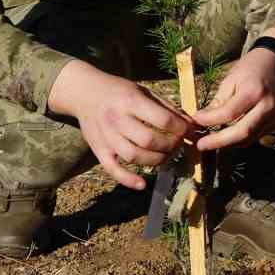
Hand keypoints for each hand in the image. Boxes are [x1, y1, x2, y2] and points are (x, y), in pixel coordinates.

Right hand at [46, 60, 193, 189]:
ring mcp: (106, 137)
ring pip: (134, 157)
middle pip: (149, 141)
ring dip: (156, 161)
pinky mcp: (99, 150)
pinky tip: (143, 184)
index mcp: (130, 101)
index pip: (162, 120)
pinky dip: (128, 180)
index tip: (189, 130)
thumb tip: (190, 124)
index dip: (181, 128)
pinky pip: (113, 169)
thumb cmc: (119, 91)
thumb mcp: (143, 91)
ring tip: (166, 155)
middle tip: (178, 143)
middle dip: (170, 145)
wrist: (85, 93)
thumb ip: (166, 107)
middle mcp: (117, 120)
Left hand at [191, 32, 274, 150]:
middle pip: (242, 133)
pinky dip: (237, 139)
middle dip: (219, 142)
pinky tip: (225, 137)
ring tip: (209, 141)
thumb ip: (217, 102)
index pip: (229, 113)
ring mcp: (273, 117)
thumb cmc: (248, 69)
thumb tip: (200, 121)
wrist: (273, 64)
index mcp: (254, 92)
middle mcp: (267, 107)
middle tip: (201, 144)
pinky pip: (253, 137)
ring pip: (248, 139)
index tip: (195, 122)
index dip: (210, 120)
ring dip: (227, 143)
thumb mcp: (230, 80)